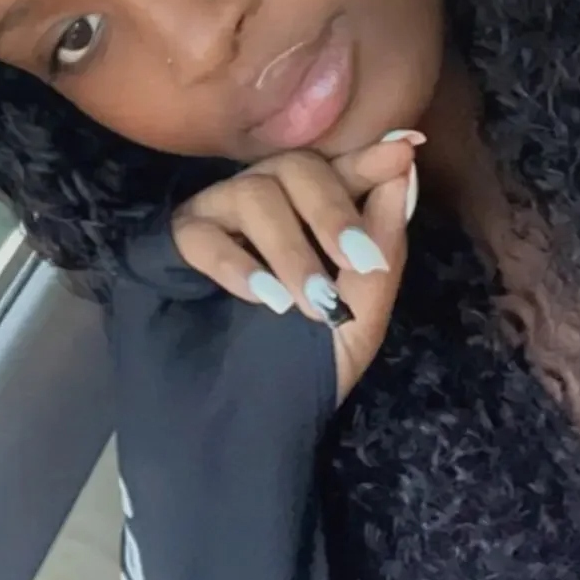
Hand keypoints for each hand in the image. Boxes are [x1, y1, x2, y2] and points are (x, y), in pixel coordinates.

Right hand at [170, 133, 421, 401]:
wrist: (235, 427)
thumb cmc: (302, 370)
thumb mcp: (360, 320)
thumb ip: (383, 249)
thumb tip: (404, 174)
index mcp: (314, 215)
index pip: (342, 168)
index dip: (369, 157)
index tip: (401, 153)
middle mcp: (268, 202)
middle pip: (296, 166)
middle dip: (333, 210)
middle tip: (356, 260)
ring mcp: (219, 217)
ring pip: (252, 192)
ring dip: (290, 249)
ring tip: (306, 303)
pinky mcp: (176, 244)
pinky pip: (201, 231)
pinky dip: (236, 263)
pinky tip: (264, 299)